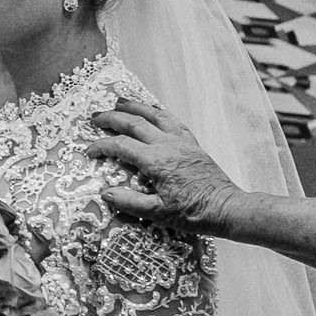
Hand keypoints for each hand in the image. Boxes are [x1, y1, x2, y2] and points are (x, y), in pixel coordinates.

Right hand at [85, 99, 246, 236]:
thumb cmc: (195, 214)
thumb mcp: (159, 214)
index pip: (122, 146)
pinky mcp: (192, 144)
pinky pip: (173, 121)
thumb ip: (130, 203)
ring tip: (119, 101)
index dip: (102, 146)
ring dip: (135, 107)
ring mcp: (182, 142)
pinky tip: (153, 111)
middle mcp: (168, 146)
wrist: (226, 209)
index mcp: (157, 162)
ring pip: (155, 116)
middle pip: (135, 123)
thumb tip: (106, 193)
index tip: (89, 151)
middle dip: (112, 118)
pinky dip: (158, 113)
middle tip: (96, 117)